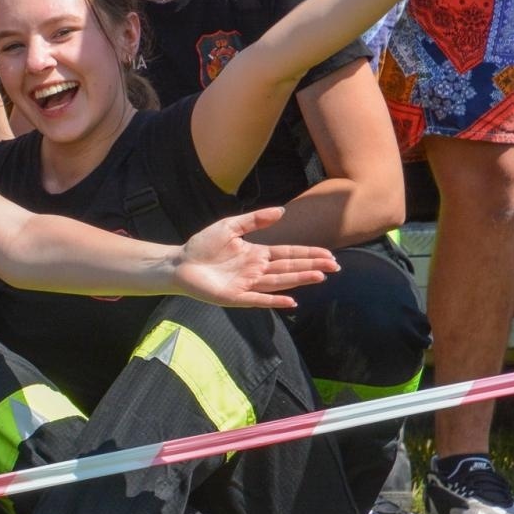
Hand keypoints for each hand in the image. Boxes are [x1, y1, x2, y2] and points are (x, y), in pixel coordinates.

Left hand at [173, 207, 338, 308]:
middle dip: (311, 267)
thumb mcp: (230, 226)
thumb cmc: (202, 245)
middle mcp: (256, 270)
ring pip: (279, 282)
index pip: (288, 254)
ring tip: (320, 277)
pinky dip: (274, 301)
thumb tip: (281, 212)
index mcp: (256, 254)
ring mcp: (247, 284)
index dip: (308, 254)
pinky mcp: (235, 297)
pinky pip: (258, 299)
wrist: (179, 262)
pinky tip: (291, 301)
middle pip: (289, 268)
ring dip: (299, 280)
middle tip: (334, 267)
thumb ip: (254, 220)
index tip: (329, 255)